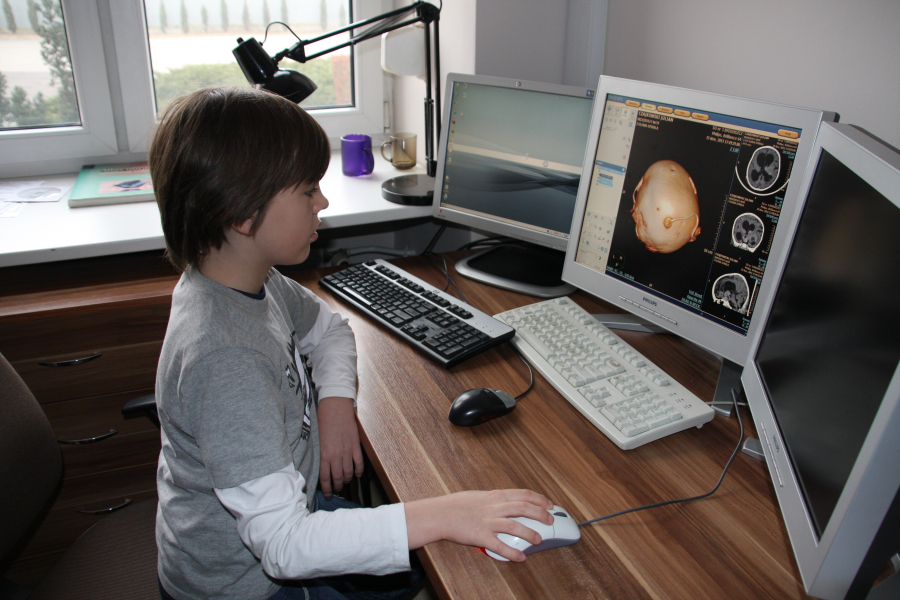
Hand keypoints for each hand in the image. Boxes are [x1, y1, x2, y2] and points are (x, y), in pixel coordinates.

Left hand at [317, 397, 363, 495]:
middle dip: (337, 486)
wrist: (335, 405)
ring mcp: (346, 451)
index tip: (327, 493)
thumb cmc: (323, 419)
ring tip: (345, 482)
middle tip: (336, 490)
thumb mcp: (317, 438)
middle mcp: (335, 456)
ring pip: (348, 473)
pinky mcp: (355, 446)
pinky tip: (357, 474)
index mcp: (323, 454)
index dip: (326, 488)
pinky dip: (358, 471)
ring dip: (346, 480)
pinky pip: (358, 463)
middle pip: (337, 478)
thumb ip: (320, 453)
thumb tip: (321, 465)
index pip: (324, 478)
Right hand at [405, 489, 553, 561]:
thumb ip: (494, 500)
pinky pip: (500, 546)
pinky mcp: (481, 537)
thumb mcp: (479, 496)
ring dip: (530, 533)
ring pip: (515, 526)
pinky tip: (521, 558)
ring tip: (538, 540)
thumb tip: (507, 502)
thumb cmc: (456, 505)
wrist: (439, 514)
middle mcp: (493, 507)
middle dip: (541, 514)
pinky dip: (513, 553)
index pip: (523, 494)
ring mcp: (487, 522)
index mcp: (494, 496)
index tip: (549, 503)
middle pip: (524, 508)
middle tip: (550, 520)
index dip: (539, 498)